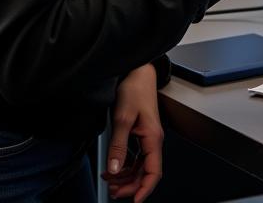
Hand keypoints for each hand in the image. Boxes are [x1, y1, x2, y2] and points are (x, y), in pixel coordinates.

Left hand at [103, 64, 162, 201]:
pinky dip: (124, 165)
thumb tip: (115, 169)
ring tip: (109, 181)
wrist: (137, 71)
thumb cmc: (135, 88)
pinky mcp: (140, 133)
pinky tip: (112, 167)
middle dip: (129, 186)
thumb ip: (118, 146)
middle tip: (112, 192)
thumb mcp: (123, 118)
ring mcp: (147, 137)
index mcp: (153, 138)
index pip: (154, 172)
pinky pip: (135, 157)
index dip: (144, 190)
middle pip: (146, 173)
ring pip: (139, 166)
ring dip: (125, 176)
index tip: (134, 201)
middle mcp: (153, 140)